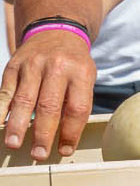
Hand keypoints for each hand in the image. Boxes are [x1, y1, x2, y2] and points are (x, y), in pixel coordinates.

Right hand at [1, 26, 96, 159]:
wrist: (56, 31)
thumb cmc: (73, 63)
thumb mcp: (85, 77)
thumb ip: (76, 102)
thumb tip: (64, 138)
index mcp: (80, 72)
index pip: (77, 108)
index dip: (71, 132)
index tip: (65, 150)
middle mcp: (56, 68)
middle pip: (49, 106)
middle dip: (43, 133)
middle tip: (39, 154)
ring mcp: (32, 66)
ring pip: (24, 99)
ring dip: (18, 125)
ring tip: (14, 144)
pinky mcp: (13, 66)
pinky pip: (5, 91)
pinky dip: (0, 109)